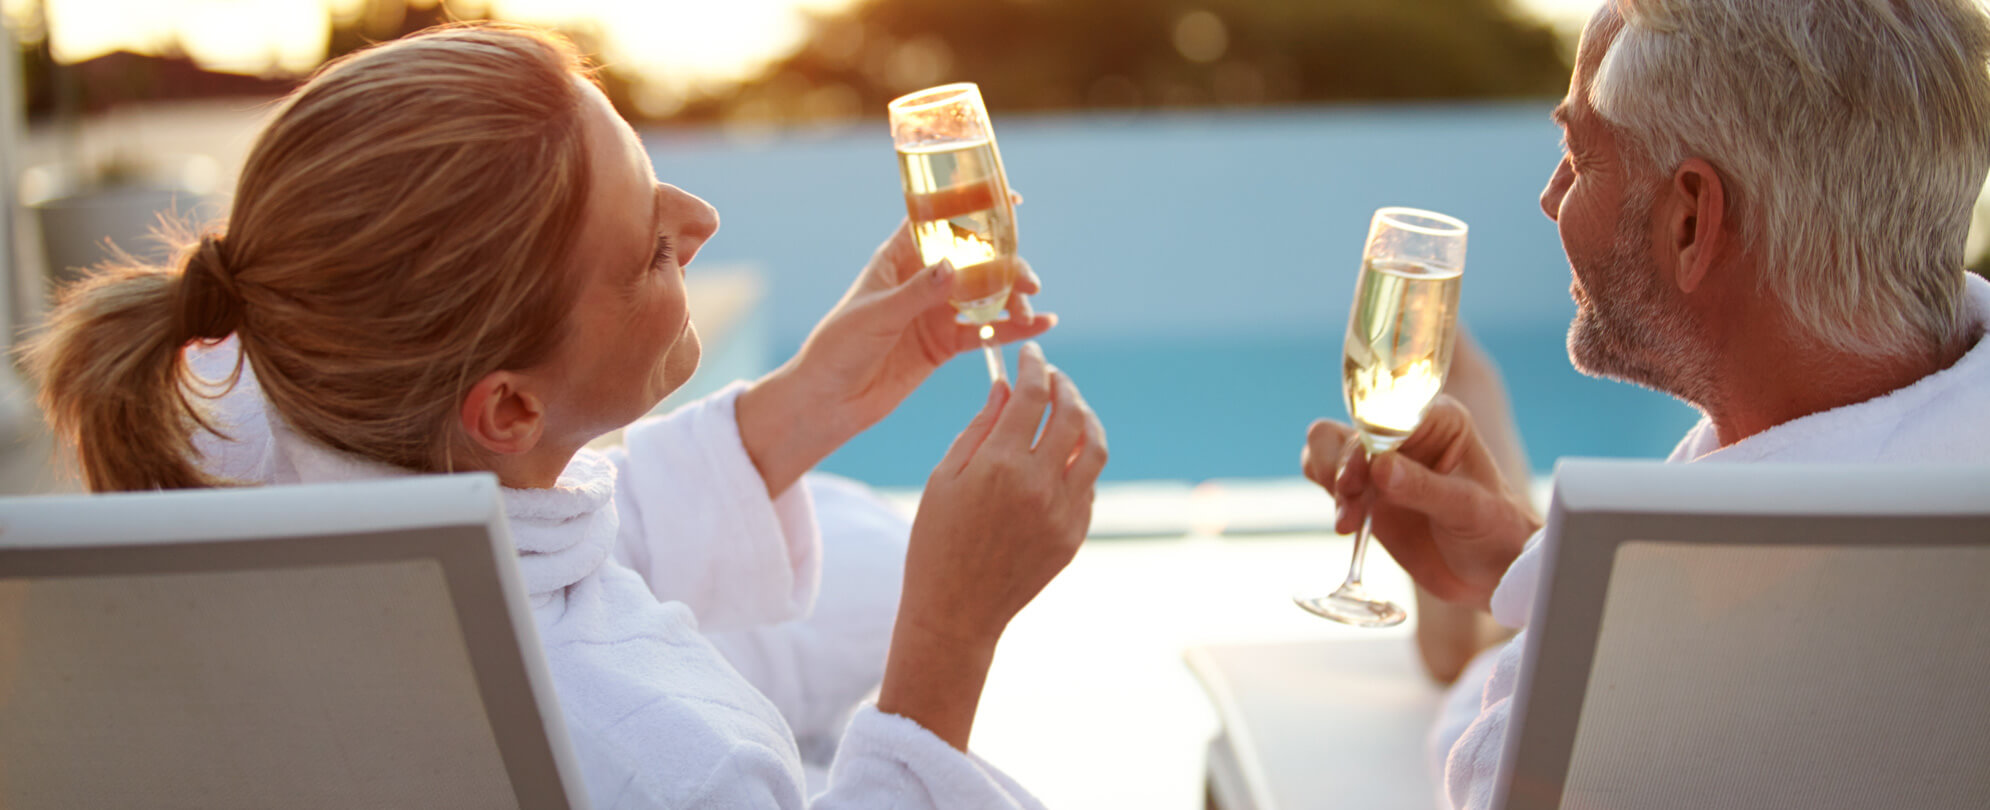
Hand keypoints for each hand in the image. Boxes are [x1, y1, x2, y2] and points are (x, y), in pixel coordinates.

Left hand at [737, 220, 1054, 494]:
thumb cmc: (837, 348)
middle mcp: (921, 279)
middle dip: (1005, 263)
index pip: (938, 220)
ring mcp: (936, 311)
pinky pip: (986, 331)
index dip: (973, 207)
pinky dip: (1013, 329)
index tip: (1011, 202)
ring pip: (986, 294)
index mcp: (897, 258)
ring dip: (1012, 296)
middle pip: (973, 258)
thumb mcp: (876, 316)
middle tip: (1027, 281)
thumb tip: (953, 266)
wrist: (829, 401)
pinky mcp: (945, 343)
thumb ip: (917, 293)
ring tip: (1031, 309)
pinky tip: (1042, 325)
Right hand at [878, 343, 1106, 748]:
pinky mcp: (1075, 535)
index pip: (1032, 396)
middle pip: (1072, 414)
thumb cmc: (937, 542)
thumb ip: (980, 427)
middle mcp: (1039, 486)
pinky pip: (1090, 485)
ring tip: (1070, 408)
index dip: (1034, 366)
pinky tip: (1063, 455)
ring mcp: (1063, 513)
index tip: (1030, 354)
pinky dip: (1082, 460)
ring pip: (1095, 448)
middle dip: (1064, 386)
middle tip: (1053, 378)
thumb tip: (1006, 388)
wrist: (956, 611)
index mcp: (999, 466)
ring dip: (1086, 418)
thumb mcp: (944, 478)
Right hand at [1302, 395, 1539, 610]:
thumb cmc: (1495, 530)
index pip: (1387, 411)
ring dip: (1330, 480)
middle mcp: (1403, 434)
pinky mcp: (1364, 490)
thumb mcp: (1467, 509)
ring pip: (1327, 447)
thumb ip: (1423, 487)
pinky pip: (1325, 478)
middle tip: (1352, 497)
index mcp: (1438, 420)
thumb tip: (1378, 467)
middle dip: (1341, 463)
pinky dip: (1329, 497)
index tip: (1364, 474)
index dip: (1367, 437)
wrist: (1490, 570)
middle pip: (1347, 426)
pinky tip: (1347, 525)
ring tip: (1349, 520)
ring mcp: (1380, 462)